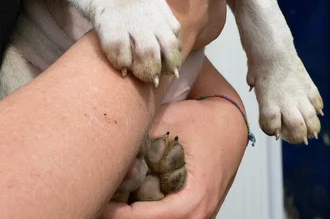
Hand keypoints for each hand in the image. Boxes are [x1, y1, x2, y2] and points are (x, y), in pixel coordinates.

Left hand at [100, 59, 247, 218]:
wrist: (230, 122)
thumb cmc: (205, 121)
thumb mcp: (171, 121)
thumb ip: (142, 137)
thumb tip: (112, 150)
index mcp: (193, 200)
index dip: (116, 213)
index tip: (99, 200)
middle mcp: (198, 216)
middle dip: (122, 215)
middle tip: (103, 199)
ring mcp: (197, 217)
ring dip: (135, 214)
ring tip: (115, 197)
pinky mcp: (194, 213)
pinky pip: (165, 218)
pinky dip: (147, 211)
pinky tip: (131, 196)